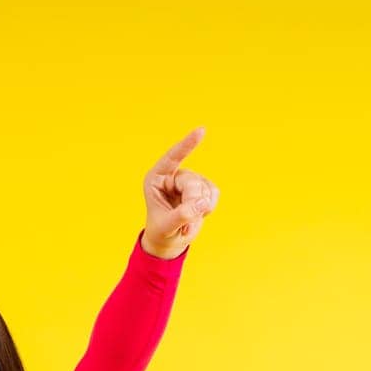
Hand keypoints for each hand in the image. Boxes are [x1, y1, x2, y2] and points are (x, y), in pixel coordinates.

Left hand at [141, 126, 218, 258]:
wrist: (169, 239)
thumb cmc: (162, 231)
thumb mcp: (166, 226)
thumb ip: (182, 215)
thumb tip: (202, 203)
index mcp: (156, 179)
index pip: (172, 157)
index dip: (187, 145)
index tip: (201, 131)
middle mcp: (172, 176)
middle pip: (192, 183)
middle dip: (192, 204)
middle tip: (185, 225)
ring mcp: (189, 180)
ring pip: (205, 189)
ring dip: (200, 210)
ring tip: (187, 223)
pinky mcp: (203, 188)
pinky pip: (214, 193)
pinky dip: (209, 208)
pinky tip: (198, 215)